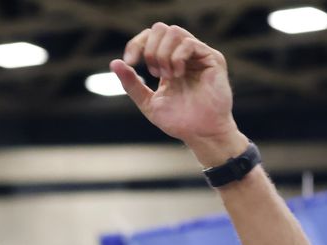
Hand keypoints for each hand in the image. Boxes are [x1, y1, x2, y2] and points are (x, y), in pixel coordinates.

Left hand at [110, 24, 247, 165]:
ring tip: (167, 76)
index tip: (129, 61)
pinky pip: (189, 43)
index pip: (150, 37)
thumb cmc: (179, 122)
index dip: (136, 44)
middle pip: (160, 29)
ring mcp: (198, 55)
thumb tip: (114, 63)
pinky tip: (178, 75)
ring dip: (163, 54)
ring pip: (174, 32)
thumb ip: (132, 84)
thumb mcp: (148, 103)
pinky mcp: (212, 59)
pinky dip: (177, 57)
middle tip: (154, 73)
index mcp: (168, 61)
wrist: (201, 135)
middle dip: (150, 49)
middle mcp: (184, 55)